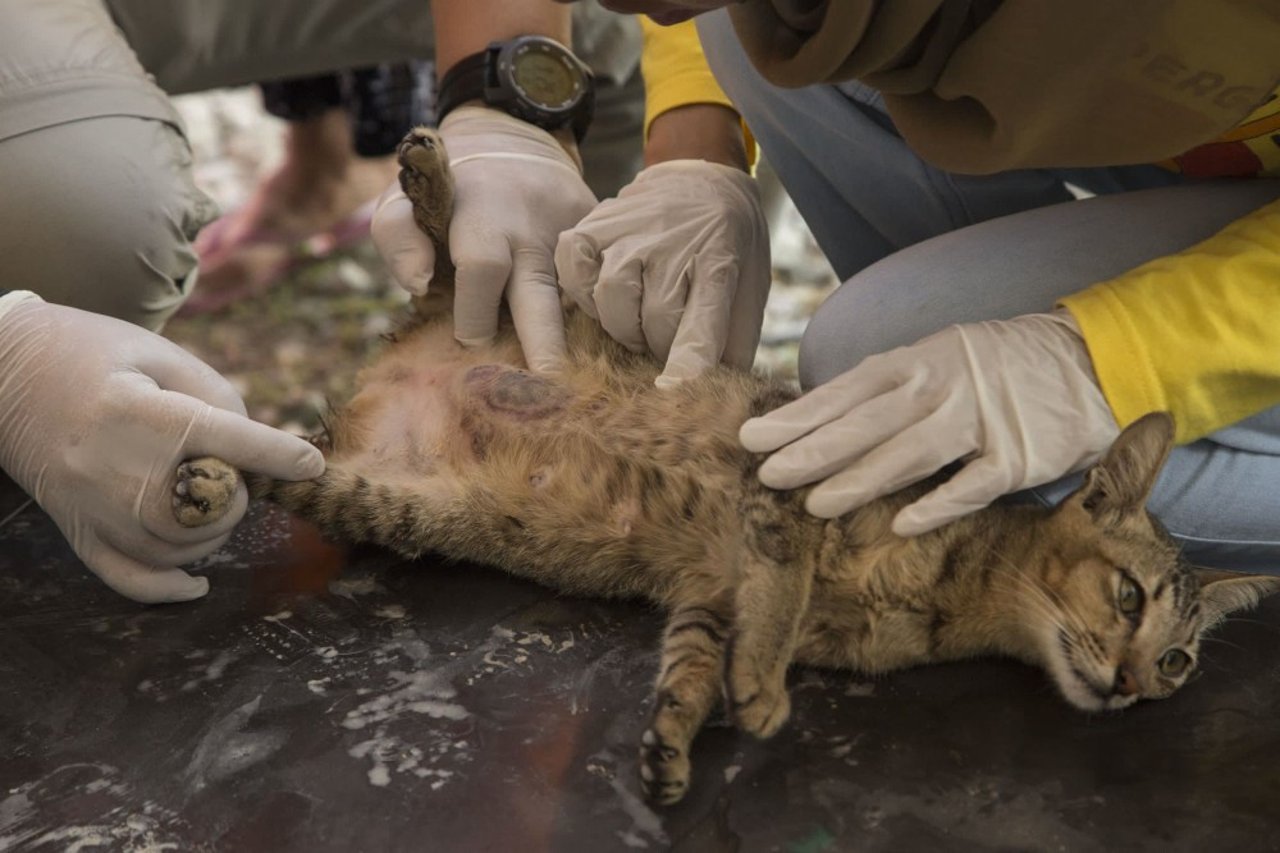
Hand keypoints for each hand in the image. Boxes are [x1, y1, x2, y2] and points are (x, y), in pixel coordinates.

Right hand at [0, 293, 323, 602]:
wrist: (5, 370)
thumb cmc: (97, 352)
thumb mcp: (162, 353)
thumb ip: (218, 399)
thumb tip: (261, 455)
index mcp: (141, 412)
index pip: (227, 441)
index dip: (278, 456)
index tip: (311, 466)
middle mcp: (113, 467)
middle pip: (207, 508)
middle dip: (236, 492)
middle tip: (228, 469)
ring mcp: (90, 507)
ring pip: (181, 547)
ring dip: (213, 530)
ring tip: (208, 499)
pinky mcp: (75, 530)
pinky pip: (130, 579)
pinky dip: (170, 587)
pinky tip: (198, 583)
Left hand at [372, 106, 596, 372]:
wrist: (516, 142)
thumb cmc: (450, 189)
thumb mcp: (406, 195)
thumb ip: (397, 235)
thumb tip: (419, 285)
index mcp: (484, 211)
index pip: (483, 267)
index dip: (474, 314)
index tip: (470, 343)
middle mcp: (536, 224)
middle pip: (542, 295)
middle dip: (545, 348)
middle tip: (547, 389)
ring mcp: (577, 232)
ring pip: (580, 298)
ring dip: (573, 341)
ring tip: (572, 380)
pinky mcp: (603, 240)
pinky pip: (599, 288)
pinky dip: (591, 319)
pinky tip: (585, 344)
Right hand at [555, 160, 770, 387]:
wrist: (702, 177)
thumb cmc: (727, 247)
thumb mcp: (749, 289)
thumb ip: (735, 343)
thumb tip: (717, 397)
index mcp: (720, 263)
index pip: (702, 323)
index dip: (688, 362)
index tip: (671, 390)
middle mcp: (673, 243)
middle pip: (653, 322)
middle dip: (659, 346)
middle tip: (665, 335)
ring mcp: (630, 231)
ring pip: (612, 302)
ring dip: (624, 326)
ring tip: (638, 317)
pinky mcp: (594, 224)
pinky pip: (574, 272)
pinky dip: (584, 294)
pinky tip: (604, 295)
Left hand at [739, 311, 1119, 534]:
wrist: (1091, 361)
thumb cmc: (996, 367)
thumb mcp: (938, 357)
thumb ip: (887, 387)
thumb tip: (819, 419)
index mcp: (920, 358)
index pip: (848, 390)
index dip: (801, 415)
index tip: (753, 437)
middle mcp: (945, 383)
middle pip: (870, 420)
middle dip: (814, 449)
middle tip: (766, 475)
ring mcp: (984, 418)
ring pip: (912, 451)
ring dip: (862, 479)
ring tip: (815, 505)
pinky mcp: (1021, 454)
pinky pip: (974, 481)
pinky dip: (939, 502)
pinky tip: (901, 522)